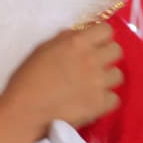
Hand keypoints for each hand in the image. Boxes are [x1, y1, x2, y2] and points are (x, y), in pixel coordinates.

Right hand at [1, 22, 122, 133]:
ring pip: (118, 75)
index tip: (93, 44)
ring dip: (106, 78)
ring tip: (91, 85)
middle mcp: (92, 60)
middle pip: (117, 50)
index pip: (106, 30)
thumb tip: (77, 37)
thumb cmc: (27, 79)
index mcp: (76, 43)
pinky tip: (90, 101)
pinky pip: (114, 98)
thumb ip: (64, 40)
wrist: (25, 112)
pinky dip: (104, 99)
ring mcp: (99, 83)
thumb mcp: (42, 50)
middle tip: (93, 64)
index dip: (100, 37)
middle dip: (106, 55)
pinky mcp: (101, 104)